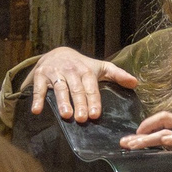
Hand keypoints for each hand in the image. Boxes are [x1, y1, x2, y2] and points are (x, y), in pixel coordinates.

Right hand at [24, 46, 139, 122]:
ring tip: (65, 115)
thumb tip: (135, 83)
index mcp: (86, 71)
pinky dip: (37, 99)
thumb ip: (117, 74)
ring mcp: (55, 73)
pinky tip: (37, 111)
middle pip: (76, 89)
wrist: (57, 53)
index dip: (93, 100)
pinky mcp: (41, 75)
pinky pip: (38, 88)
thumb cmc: (81, 65)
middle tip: (82, 119)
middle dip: (79, 103)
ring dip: (62, 101)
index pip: (91, 87)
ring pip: (59, 88)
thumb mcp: (99, 67)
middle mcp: (71, 71)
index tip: (95, 114)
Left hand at [124, 108, 171, 171]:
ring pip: (165, 131)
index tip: (135, 134)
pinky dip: (167, 139)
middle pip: (163, 118)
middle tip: (127, 140)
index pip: (166, 117)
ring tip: (132, 145)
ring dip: (146, 138)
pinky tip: (157, 142)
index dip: (148, 123)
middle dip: (142, 128)